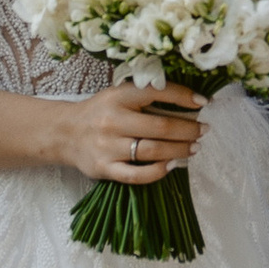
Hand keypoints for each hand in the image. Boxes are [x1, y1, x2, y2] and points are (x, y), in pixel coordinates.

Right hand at [68, 81, 202, 184]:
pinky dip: (158, 171)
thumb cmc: (100, 112)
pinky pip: (137, 175)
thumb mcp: (119, 95)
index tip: (203, 103)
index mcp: (118, 97)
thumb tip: (190, 101)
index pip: (157, 92)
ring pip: (153, 151)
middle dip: (188, 129)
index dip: (184, 96)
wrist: (65, 133)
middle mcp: (113, 121)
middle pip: (161, 127)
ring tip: (194, 148)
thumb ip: (146, 96)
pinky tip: (172, 166)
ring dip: (179, 150)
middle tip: (203, 130)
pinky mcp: (105, 168)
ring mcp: (108, 147)